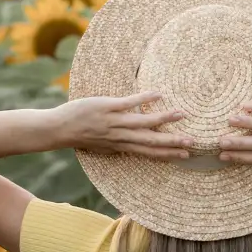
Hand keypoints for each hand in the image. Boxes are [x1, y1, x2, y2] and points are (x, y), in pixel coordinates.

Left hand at [54, 92, 190, 159]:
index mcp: (121, 146)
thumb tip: (130, 149)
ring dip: (164, 119)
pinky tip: (158, 94)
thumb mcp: (102, 148)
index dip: (168, 154)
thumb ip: (118, 147)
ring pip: (144, 122)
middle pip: (151, 140)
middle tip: (192, 142)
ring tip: (181, 114)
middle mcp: (121, 136)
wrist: (60, 129)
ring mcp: (115, 121)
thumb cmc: (80, 137)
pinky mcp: (107, 107)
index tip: (185, 156)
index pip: (149, 152)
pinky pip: (129, 103)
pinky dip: (144, 98)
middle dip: (172, 142)